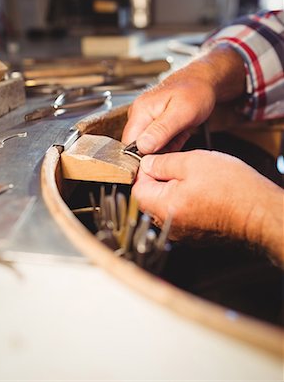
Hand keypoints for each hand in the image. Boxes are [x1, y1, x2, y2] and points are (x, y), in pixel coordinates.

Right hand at [122, 46, 245, 153]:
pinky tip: (179, 134)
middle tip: (177, 143)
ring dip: (165, 148)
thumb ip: (161, 131)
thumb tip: (142, 147)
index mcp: (141, 111)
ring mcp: (145, 119)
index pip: (129, 145)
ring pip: (149, 147)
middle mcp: (139, 115)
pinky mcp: (152, 123)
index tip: (160, 161)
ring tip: (180, 135)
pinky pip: (157, 142)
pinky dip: (169, 143)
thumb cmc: (196, 91)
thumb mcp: (181, 113)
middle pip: (138, 148)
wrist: (204, 80)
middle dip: (157, 154)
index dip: (142, 159)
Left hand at [132, 151, 283, 262]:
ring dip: (171, 191)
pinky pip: (179, 216)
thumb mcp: (192, 162)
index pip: (137, 188)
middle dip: (158, 181)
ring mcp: (182, 233)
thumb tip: (147, 164)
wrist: (259, 211)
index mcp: (165, 206)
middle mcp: (170, 225)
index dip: (144, 171)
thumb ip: (163, 163)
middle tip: (177, 168)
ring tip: (192, 179)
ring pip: (164, 207)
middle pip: (149, 200)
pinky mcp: (194, 235)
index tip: (155, 161)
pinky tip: (200, 193)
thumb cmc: (232, 188)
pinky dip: (183, 203)